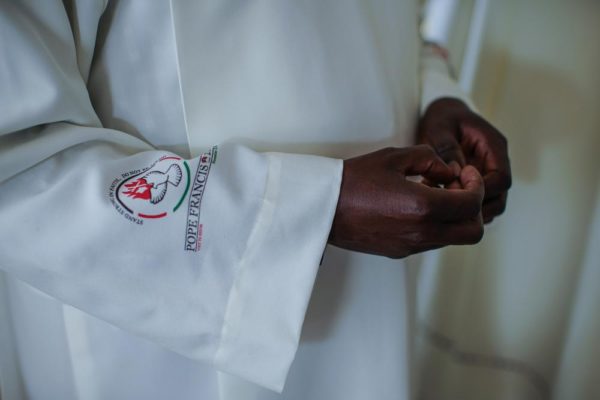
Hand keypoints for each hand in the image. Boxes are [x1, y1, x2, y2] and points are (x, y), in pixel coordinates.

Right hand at [328, 145, 483, 258]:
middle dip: (474, 209)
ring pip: (453, 238)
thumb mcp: (395, 156)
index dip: (477, 185)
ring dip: (454, 217)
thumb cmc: (355, 179)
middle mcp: (421, 232)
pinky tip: (417, 206)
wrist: (323, 207)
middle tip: (458, 188)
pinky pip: (432, 241)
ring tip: (434, 194)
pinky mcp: (399, 251)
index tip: (465, 173)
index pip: (472, 204)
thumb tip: (448, 172)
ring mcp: (411, 246)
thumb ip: (431, 159)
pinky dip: (436, 225)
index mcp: (423, 207)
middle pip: (473, 232)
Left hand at [418, 98, 511, 222]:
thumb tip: (455, 175)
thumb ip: (448, 151)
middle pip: (500, 196)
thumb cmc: (442, 121)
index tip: (457, 196)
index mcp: (494, 146)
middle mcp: (497, 162)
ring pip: (492, 204)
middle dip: (476, 207)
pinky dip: (465, 209)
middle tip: (447, 210)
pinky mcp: (480, 183)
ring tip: (442, 207)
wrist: (441, 117)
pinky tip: (443, 204)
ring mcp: (489, 174)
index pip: (501, 178)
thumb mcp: (440, 131)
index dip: (482, 192)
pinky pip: (480, 203)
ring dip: (470, 211)